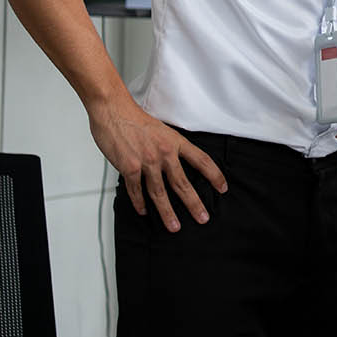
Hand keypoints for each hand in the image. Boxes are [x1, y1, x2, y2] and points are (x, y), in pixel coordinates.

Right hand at [89, 99, 226, 232]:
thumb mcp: (162, 130)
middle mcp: (164, 153)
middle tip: (202, 218)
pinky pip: (136, 190)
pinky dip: (140, 203)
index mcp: (175, 142)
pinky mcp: (129, 167)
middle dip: (193, 203)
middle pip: (182, 183)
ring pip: (160, 193)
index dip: (214, 175)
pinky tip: (144, 212)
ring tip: (174, 226)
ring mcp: (146, 162)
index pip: (202, 160)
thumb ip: (169, 147)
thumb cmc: (135, 119)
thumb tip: (175, 164)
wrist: (113, 111)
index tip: (222, 188)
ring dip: (167, 212)